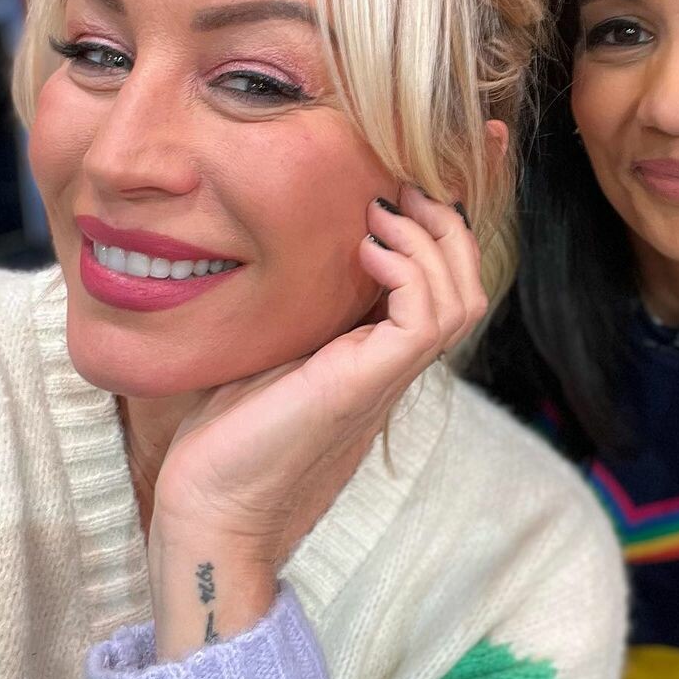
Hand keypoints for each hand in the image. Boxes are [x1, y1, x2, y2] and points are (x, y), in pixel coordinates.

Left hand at [147, 186, 485, 658]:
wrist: (211, 507)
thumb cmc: (227, 433)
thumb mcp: (267, 349)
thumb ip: (293, 306)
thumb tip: (276, 248)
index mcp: (376, 354)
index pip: (441, 285)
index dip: (450, 229)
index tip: (434, 170)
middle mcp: (394, 364)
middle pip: (467, 284)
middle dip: (449, 223)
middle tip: (403, 186)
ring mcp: (387, 375)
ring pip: (460, 298)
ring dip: (430, 241)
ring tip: (382, 211)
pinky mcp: (368, 382)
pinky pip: (425, 318)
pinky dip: (407, 271)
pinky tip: (365, 250)